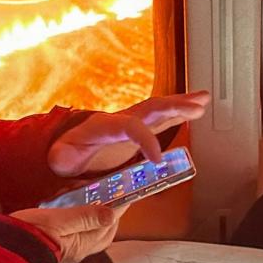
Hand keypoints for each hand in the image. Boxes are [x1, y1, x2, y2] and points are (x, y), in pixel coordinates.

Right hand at [10, 204, 127, 262]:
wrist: (3, 251)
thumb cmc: (29, 235)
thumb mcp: (59, 220)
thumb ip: (85, 216)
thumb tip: (111, 214)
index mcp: (83, 243)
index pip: (110, 222)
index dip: (119, 206)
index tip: (125, 192)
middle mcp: (78, 248)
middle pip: (104, 230)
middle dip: (110, 212)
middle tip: (112, 195)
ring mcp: (67, 249)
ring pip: (90, 232)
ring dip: (95, 216)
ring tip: (93, 199)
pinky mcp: (55, 246)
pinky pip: (76, 232)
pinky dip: (79, 220)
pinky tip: (72, 210)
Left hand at [47, 91, 210, 176]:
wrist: (65, 148)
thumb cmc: (65, 154)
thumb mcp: (60, 157)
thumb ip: (63, 158)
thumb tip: (66, 162)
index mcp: (103, 127)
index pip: (130, 127)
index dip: (146, 140)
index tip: (158, 159)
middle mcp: (120, 120)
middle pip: (150, 108)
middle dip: (175, 106)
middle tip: (197, 106)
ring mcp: (129, 122)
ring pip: (159, 109)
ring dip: (182, 104)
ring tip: (202, 100)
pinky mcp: (135, 129)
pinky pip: (160, 118)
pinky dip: (178, 113)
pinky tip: (194, 110)